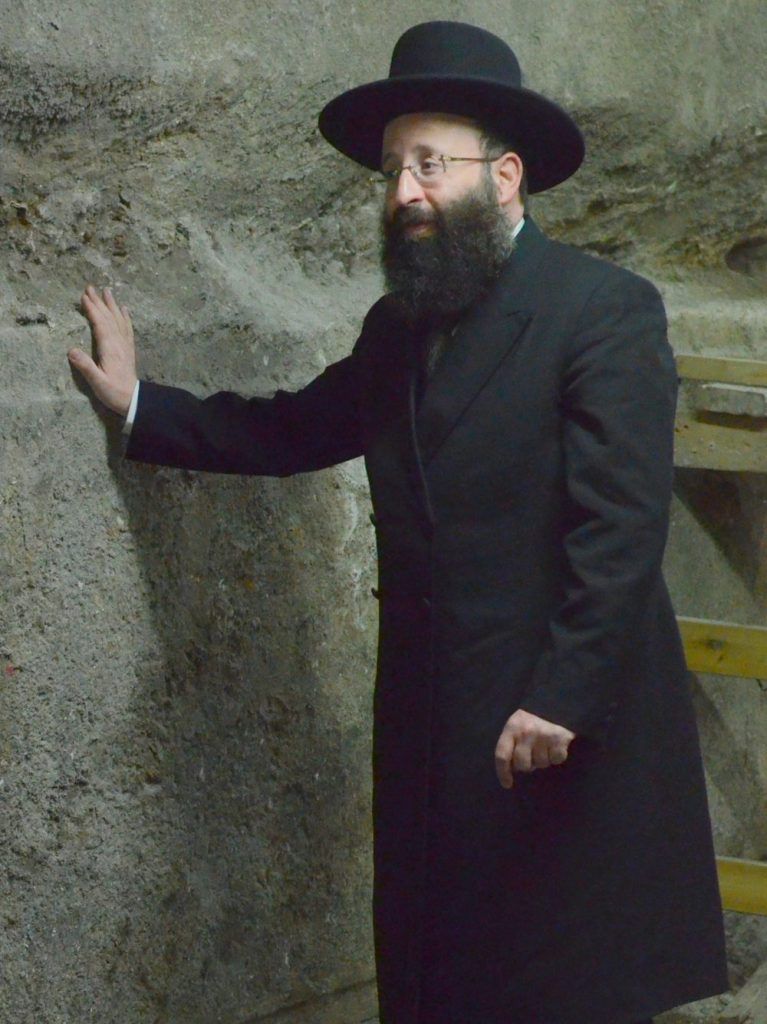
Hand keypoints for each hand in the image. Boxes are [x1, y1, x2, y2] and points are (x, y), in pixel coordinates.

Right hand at [68, 285, 136, 416]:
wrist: (133, 400)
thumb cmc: (113, 392)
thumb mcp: (97, 382)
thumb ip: (85, 366)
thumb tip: (71, 350)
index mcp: (110, 349)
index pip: (100, 324)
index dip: (92, 310)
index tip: (84, 296)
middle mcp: (119, 343)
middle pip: (109, 318)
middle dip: (99, 302)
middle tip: (90, 287)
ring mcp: (125, 345)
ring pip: (118, 320)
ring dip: (112, 305)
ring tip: (107, 291)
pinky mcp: (129, 350)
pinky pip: (127, 329)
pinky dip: (125, 317)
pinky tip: (124, 309)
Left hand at [494, 708, 574, 788]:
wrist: (557, 701)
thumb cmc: (533, 718)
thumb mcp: (517, 724)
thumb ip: (512, 743)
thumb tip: (511, 769)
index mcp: (511, 728)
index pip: (502, 755)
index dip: (503, 773)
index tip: (507, 783)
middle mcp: (526, 732)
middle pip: (522, 764)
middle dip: (527, 765)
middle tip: (532, 756)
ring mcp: (543, 736)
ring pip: (541, 764)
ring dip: (543, 759)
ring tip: (545, 745)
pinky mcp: (559, 739)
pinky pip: (556, 760)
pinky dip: (557, 756)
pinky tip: (556, 745)